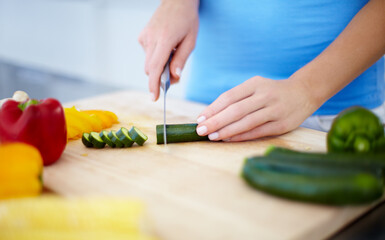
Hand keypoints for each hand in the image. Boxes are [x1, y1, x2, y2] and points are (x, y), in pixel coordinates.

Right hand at [138, 0, 198, 100]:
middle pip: (150, 68)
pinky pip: (147, 54)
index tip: (154, 97)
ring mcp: (145, 37)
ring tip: (172, 55)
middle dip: (160, 77)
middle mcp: (151, 38)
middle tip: (175, 76)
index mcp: (165, 39)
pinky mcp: (142, 36)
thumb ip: (181, 60)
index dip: (154, 85)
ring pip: (148, 63)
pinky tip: (166, 47)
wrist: (177, 1)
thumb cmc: (187, 20)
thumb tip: (175, 77)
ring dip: (159, 66)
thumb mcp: (190, 41)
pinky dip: (156, 57)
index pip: (155, 67)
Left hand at [195, 76, 319, 140]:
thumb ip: (237, 98)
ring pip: (246, 122)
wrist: (304, 92)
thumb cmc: (272, 92)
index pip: (229, 97)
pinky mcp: (282, 124)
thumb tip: (211, 114)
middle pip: (236, 110)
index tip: (200, 119)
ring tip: (212, 137)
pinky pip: (258, 132)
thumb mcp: (256, 87)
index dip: (213, 109)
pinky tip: (229, 139)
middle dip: (216, 121)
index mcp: (255, 83)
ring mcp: (275, 110)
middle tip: (201, 130)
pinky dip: (241, 136)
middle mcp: (265, 95)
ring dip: (227, 131)